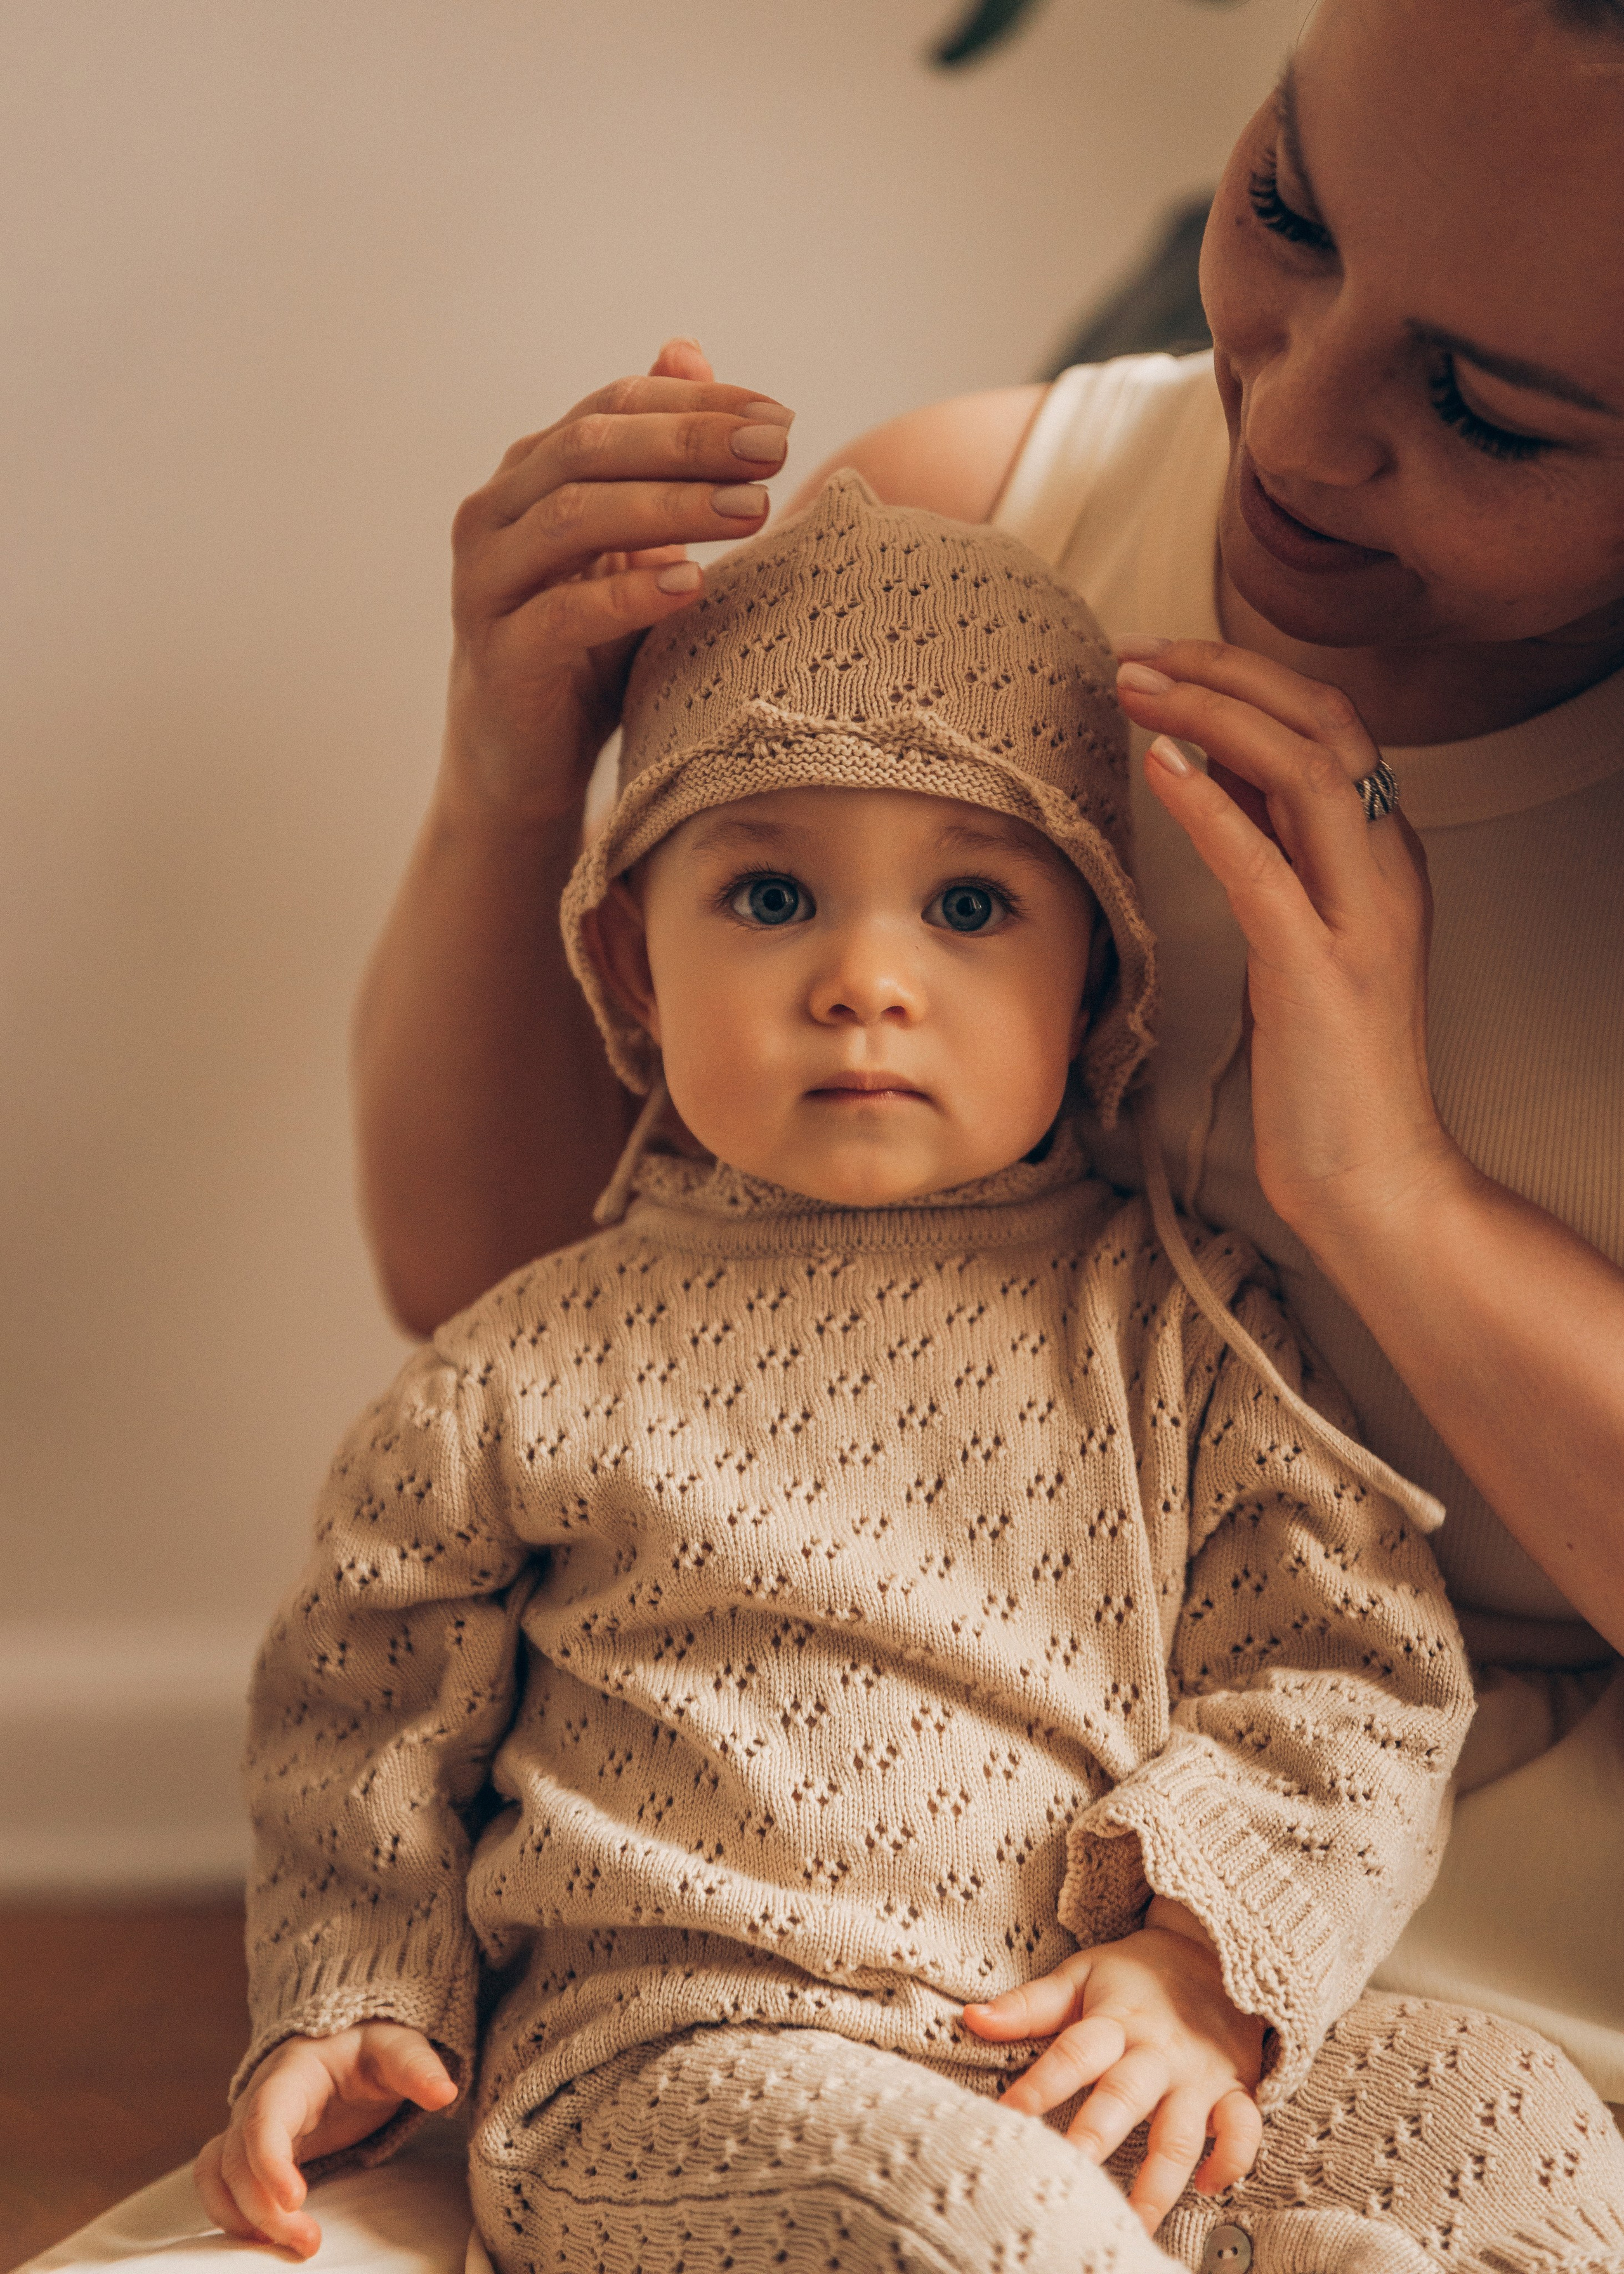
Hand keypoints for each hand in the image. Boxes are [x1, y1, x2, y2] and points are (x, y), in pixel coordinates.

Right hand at [193, 2021, 457, 2258]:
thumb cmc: (369, 2046)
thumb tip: (446, 2092)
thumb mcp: (396, 2048)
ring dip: (241, 2218)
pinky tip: (265, 2238)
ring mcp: (247, 2127)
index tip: (296, 2200)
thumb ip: (417, 2066)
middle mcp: (256, 2101)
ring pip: (219, 2177)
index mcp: (291, 2074)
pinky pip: (217, 2184)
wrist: (345, 2043)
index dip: (269, 2162)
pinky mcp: (249, 2152)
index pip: (263, 2118)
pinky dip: (229, 2213)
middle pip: (237, 2161)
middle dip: (264, 2209)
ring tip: (289, 2245)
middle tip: (310, 2242)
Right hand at [443, 337, 793, 822]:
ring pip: (572, 516)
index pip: (614, 406)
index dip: (698, 404)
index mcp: (529, 475)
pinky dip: (629, 594)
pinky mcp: (498, 657)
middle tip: (776, 450)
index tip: (781, 418)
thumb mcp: (630, 546)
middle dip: (690, 441)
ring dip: (670, 506)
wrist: (522, 766)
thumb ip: (653, 459)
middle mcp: (495, 515)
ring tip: (753, 510)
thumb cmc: (586, 652)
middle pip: (591, 447)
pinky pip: (562, 613)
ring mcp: (486, 584)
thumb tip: (689, 346)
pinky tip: (693, 583)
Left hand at [962, 1902, 1264, 2233]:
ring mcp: (1198, 2074)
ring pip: (1180, 2132)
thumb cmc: (1135, 1974)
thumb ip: (1029, 2005)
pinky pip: (1242, 2128)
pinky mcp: (1234, 2088)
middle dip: (1096, 2137)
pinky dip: (1232, 2159)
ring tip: (1132, 2221)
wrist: (1210, 1950)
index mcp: (1115, 2020)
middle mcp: (1156, 2051)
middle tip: (1069, 2177)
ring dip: (1159, 2180)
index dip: (1041, 2083)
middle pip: (1124, 2097)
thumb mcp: (1081, 1975)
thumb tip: (971, 2018)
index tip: (1006, 2115)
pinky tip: (1209, 2187)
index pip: (1074, 2053)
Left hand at [1114, 638, 1466, 1255]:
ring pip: (1303, 769)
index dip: (1247, 678)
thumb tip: (1210, 769)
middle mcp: (1386, 872)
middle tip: (1136, 652)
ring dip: (1211, 713)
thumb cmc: (1324, 1071)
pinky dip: (1211, 804)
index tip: (1166, 659)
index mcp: (1384, 860)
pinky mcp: (1319, 972)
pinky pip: (1263, 863)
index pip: (1330, 727)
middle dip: (1226, 671)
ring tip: (1136, 686)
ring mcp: (1359, 920)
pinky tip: (1160, 764)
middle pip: (1323, 723)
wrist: (1373, 1178)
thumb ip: (1270, 853)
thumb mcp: (1294, 939)